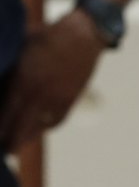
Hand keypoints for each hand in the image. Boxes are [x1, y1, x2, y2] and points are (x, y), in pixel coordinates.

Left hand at [0, 10, 104, 150]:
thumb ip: (7, 67)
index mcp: (23, 78)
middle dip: (8, 142)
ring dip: (24, 138)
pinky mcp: (69, 102)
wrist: (82, 36)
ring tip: (13, 145)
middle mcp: (39, 93)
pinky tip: (33, 130)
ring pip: (36, 128)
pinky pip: (53, 121)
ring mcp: (56, 99)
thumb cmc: (45, 37)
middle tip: (1, 150)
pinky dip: (42, 128)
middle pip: (19, 128)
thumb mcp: (20, 48)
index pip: (5, 113)